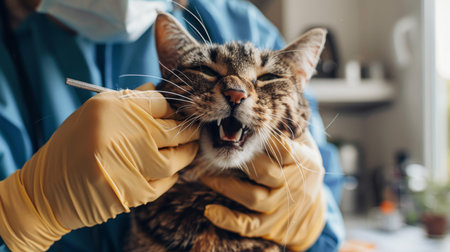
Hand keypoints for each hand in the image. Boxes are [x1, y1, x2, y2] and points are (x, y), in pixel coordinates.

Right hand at [0, 84, 198, 250]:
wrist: (47, 190)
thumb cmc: (74, 145)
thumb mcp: (94, 113)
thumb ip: (129, 102)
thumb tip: (158, 90)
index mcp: (111, 108)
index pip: (161, 102)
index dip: (174, 109)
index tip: (178, 115)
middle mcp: (121, 133)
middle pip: (173, 130)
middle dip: (188, 131)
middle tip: (192, 132)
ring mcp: (128, 164)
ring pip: (175, 159)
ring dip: (186, 154)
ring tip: (186, 149)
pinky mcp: (132, 192)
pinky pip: (165, 182)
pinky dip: (171, 176)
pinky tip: (167, 171)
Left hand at [201, 131, 325, 250]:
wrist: (313, 213)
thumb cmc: (301, 169)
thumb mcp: (304, 147)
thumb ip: (287, 130)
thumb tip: (258, 106)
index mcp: (306, 162)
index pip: (284, 149)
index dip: (263, 139)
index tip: (243, 128)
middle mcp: (295, 186)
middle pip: (264, 172)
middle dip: (238, 159)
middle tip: (217, 148)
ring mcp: (282, 208)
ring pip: (252, 197)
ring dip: (224, 185)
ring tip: (205, 174)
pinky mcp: (270, 227)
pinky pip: (247, 225)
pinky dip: (227, 220)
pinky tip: (209, 210)